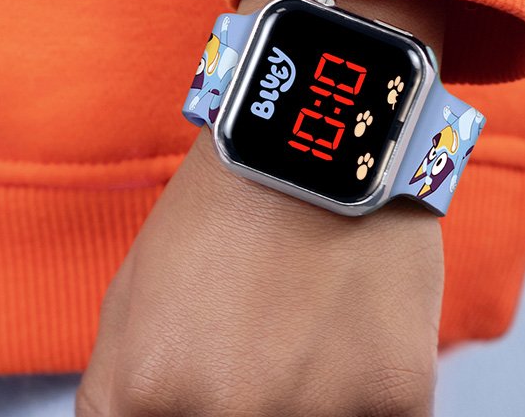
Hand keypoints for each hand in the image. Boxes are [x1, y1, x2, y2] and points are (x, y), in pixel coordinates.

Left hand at [78, 0, 446, 415]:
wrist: (318, 134)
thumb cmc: (224, 208)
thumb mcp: (130, 302)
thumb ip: (125, 399)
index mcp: (148, 394)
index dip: (190, 415)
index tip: (213, 395)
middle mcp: (230, 413)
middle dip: (249, 406)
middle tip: (267, 351)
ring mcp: (320, 412)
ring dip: (317, 403)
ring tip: (313, 337)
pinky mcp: (399, 397)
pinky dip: (371, 393)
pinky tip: (359, 335)